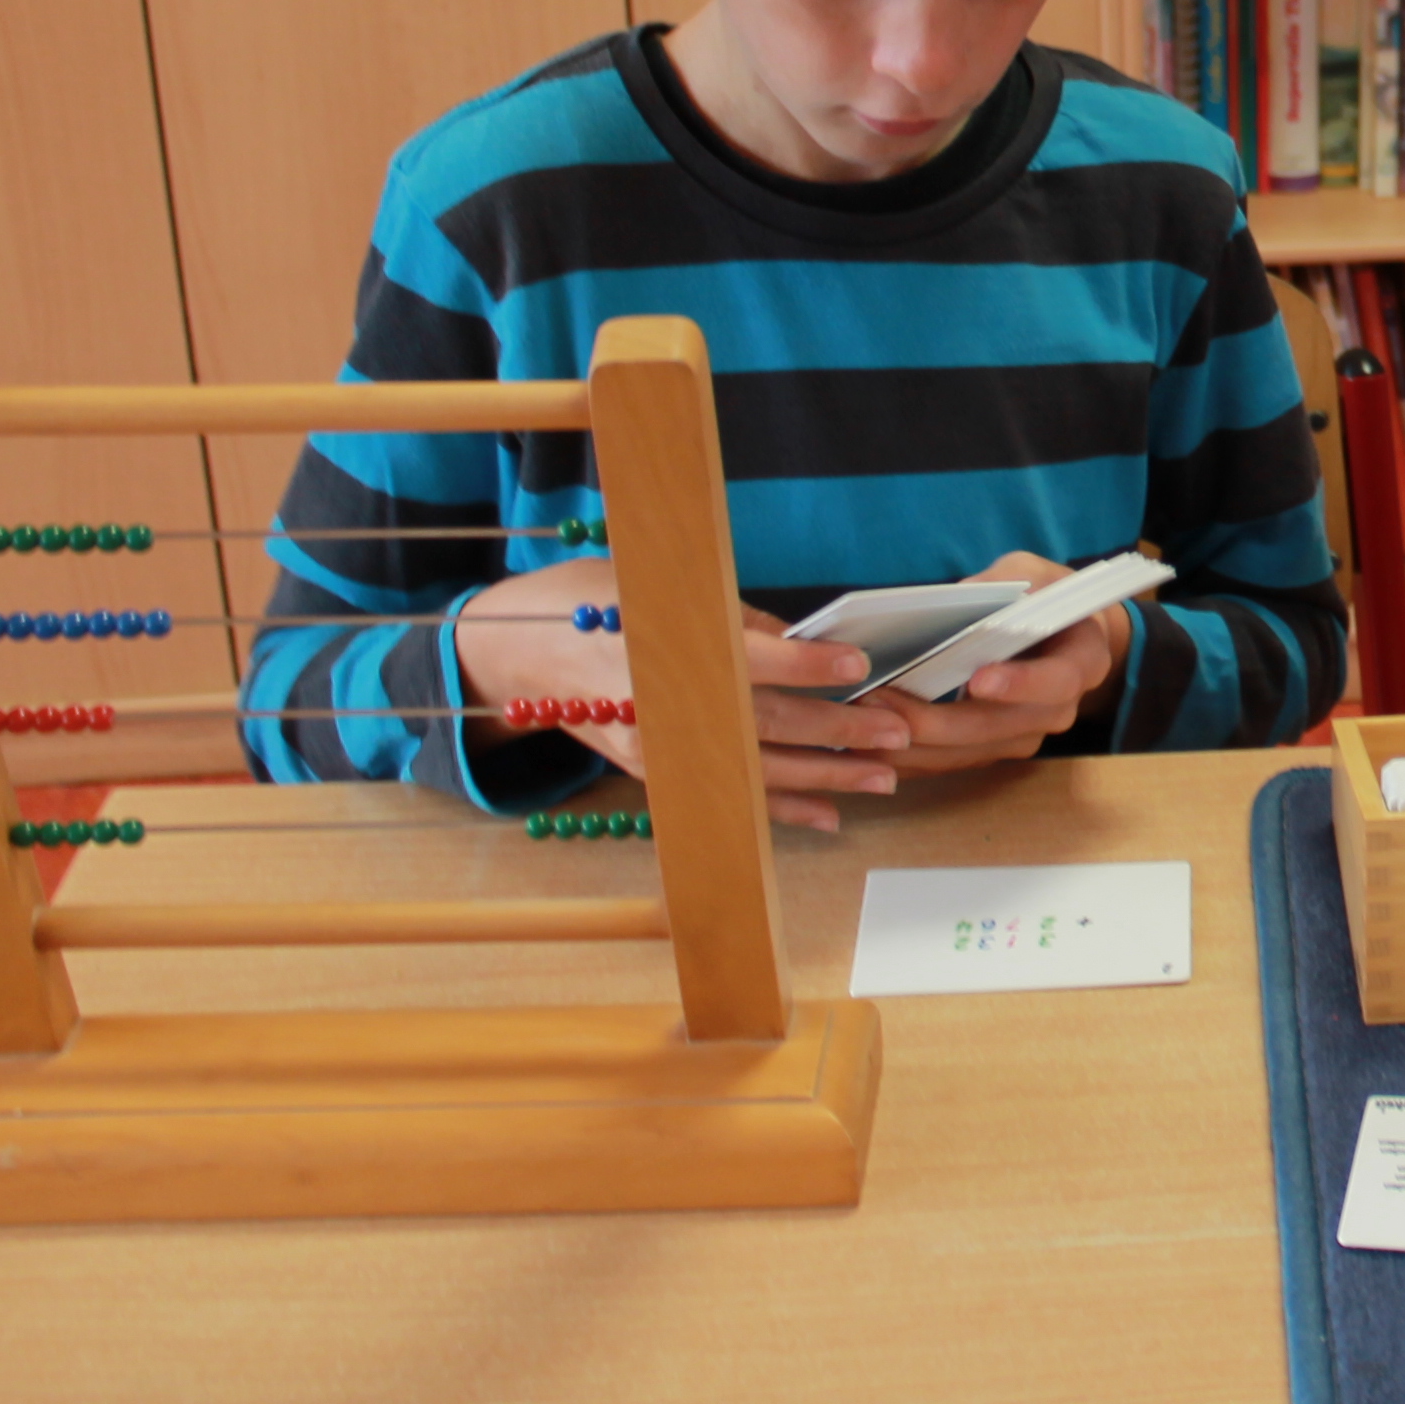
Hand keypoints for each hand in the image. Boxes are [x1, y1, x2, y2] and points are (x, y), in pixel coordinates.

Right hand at [449, 555, 908, 834]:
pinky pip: (726, 796)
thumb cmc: (580, 603)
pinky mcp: (655, 773)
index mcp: (655, 645)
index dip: (804, 661)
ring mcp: (656, 749)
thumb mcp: (647, 586)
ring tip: (884, 778)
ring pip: (754, 770)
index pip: (743, 657)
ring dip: (824, 778)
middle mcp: (657, 706)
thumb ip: (725, 616)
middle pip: (762, 725)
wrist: (507, 656)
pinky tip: (829, 817)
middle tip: (897, 733)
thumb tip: (795, 638)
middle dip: (837, 731)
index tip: (857, 662)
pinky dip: (780, 808)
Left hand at [854, 551, 1129, 778]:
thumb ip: (1000, 583)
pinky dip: (911, 757)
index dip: (1020, 684)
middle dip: (937, 721)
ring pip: (970, 752)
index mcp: (1081, 661)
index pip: (1057, 681)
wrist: (1058, 633)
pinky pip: (953, 762)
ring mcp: (1025, 734)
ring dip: (914, 745)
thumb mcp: (1029, 573)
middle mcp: (1058, 709)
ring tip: (862, 721)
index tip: (978, 680)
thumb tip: (959, 598)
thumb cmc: (1043, 596)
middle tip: (881, 701)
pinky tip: (869, 744)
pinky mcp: (994, 748)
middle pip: (1000, 728)